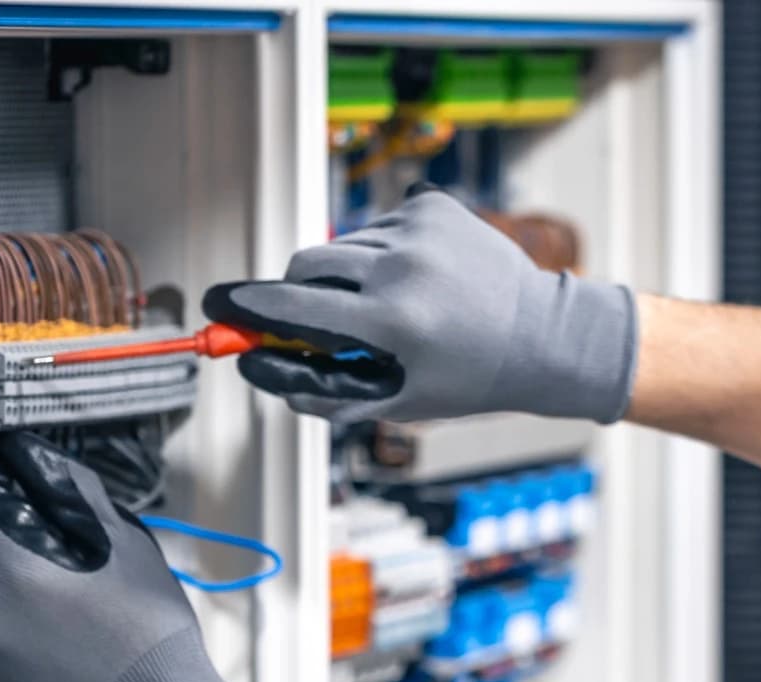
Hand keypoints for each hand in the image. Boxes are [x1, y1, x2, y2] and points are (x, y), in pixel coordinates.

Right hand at [204, 187, 636, 428]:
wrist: (543, 337)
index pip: (295, 308)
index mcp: (395, 321)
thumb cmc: (468, 378)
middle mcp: (405, 267)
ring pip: (344, 244)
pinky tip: (424, 277)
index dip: (248, 308)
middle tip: (320, 317)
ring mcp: (420, 229)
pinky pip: (379, 225)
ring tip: (399, 304)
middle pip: (307, 263)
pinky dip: (385, 251)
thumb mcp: (398, 399)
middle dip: (299, 290)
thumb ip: (323, 388)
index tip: (217, 305)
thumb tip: (255, 366)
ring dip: (350, 273)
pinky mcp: (433, 205)